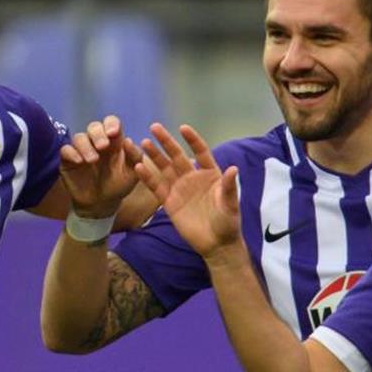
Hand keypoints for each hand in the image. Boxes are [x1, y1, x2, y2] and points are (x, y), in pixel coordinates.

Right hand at [59, 115, 143, 217]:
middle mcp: (96, 142)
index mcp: (113, 141)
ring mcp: (81, 150)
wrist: (102, 204)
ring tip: (92, 160)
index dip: (111, 124)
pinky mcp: (68, 160)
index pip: (111, 123)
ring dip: (86, 146)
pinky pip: (66, 150)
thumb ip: (134, 158)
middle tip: (103, 146)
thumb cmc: (118, 185)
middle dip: (98, 134)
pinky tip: (79, 161)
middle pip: (94, 127)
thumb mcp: (132, 174)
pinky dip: (72, 152)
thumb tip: (129, 141)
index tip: (114, 133)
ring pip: (79, 137)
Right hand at [133, 122, 240, 259]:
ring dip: (154, 156)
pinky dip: (148, 177)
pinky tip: (139, 166)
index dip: (192, 140)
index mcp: (209, 174)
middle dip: (166, 142)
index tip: (182, 128)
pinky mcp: (169, 203)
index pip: (200, 152)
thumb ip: (228, 186)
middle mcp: (192, 178)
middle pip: (177, 156)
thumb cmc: (227, 222)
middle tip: (154, 127)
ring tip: (143, 143)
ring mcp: (180, 189)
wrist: (216, 244)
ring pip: (164, 169)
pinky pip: (157, 187)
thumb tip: (233, 168)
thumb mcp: (230, 204)